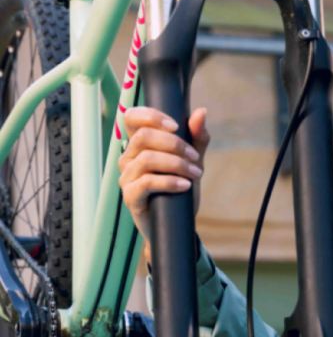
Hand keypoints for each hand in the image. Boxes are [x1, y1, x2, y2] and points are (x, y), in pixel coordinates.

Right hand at [118, 107, 209, 263]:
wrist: (178, 225)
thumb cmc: (181, 189)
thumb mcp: (193, 161)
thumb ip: (197, 138)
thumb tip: (201, 111)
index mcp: (139, 144)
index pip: (132, 117)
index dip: (151, 115)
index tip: (176, 126)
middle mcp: (128, 158)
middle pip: (144, 137)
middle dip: (175, 145)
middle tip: (196, 158)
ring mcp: (126, 177)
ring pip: (147, 158)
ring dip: (177, 164)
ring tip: (195, 173)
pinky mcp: (130, 196)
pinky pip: (147, 182)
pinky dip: (170, 181)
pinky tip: (185, 185)